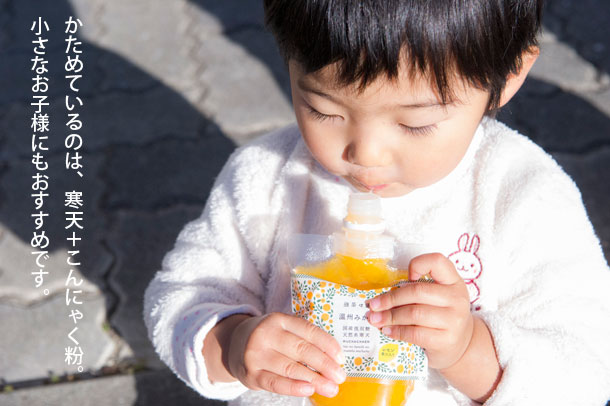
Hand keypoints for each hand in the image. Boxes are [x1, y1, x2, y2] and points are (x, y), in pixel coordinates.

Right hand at [227, 312, 345, 397]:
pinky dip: (293, 387)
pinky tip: (308, 389)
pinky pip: (275, 383)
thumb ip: (304, 340)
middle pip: (301, 350)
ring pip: (290, 367)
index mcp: (279, 319)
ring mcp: (256, 354)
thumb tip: (333, 361)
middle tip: (340, 376)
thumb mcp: (283, 330)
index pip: (308, 331)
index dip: (327, 345)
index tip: (341, 359)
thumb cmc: (269, 339)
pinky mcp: (251, 374)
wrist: (234, 344)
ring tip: (330, 388)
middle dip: (324, 365)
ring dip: (314, 379)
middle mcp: (266, 334)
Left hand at [366, 253, 473, 369]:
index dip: (418, 264)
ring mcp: (454, 320)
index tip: (406, 275)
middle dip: (391, 298)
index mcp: (453, 281)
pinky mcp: (446, 340)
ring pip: (414, 313)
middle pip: (417, 291)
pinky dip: (397, 331)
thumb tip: (381, 296)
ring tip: (375, 319)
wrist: (463, 344)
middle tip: (373, 305)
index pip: (437, 261)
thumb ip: (418, 290)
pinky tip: (388, 330)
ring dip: (390, 316)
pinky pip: (415, 334)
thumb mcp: (438, 297)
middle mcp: (456, 298)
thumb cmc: (442, 316)